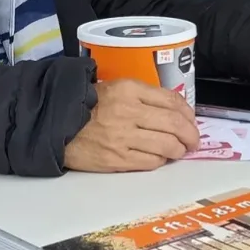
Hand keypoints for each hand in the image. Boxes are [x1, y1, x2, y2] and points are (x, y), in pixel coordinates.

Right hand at [63, 78, 198, 172]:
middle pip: (174, 124)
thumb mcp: (115, 88)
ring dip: (179, 150)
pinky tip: (160, 158)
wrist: (56, 124)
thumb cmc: (87, 106)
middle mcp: (129, 111)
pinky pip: (151, 162)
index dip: (188, 113)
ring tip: (179, 151)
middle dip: (190, 134)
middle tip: (193, 140)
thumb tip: (174, 110)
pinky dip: (161, 160)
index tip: (191, 120)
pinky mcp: (117, 158)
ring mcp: (123, 137)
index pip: (171, 100)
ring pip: (167, 145)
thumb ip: (143, 96)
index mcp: (129, 89)